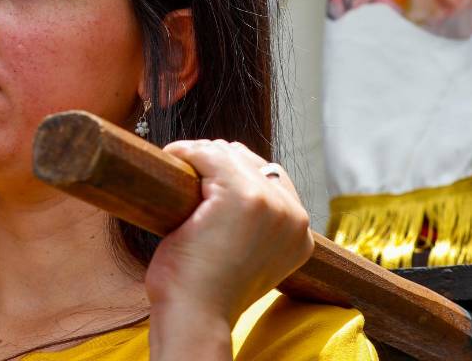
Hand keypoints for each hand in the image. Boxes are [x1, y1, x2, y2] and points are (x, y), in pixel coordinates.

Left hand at [144, 141, 312, 335]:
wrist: (195, 318)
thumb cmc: (208, 292)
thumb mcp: (247, 255)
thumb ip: (256, 224)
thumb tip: (228, 176)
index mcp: (300, 233)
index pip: (270, 178)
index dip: (235, 173)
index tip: (206, 182)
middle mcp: (293, 215)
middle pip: (250, 161)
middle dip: (217, 162)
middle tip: (188, 176)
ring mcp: (270, 204)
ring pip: (229, 154)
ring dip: (200, 157)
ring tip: (180, 170)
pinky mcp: (241, 196)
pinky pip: (208, 154)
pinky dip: (187, 153)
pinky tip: (172, 160)